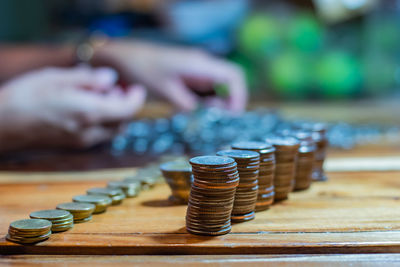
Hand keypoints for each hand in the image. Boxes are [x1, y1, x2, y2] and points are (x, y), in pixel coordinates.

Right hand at [0, 67, 145, 150]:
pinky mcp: (73, 145)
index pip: (129, 110)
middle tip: (116, 88)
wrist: (1, 126)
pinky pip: (99, 135)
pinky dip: (103, 122)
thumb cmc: (25, 97)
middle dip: (126, 105)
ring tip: (100, 96)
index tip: (136, 87)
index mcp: (90, 113)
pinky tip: (87, 107)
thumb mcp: (57, 78)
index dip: (137, 98)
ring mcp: (82, 141)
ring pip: (113, 131)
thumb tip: (111, 78)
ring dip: (115, 114)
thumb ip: (89, 79)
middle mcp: (90, 131)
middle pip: (124, 122)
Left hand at [94, 41, 246, 111]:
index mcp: (199, 64)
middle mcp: (202, 64)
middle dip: (231, 102)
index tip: (233, 115)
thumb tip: (201, 115)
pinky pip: (208, 87)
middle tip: (221, 121)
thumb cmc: (143, 70)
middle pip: (230, 81)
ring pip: (220, 86)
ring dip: (220, 103)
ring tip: (208, 119)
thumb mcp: (164, 90)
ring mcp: (197, 68)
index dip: (239, 95)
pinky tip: (198, 111)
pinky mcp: (190, 74)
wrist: (126, 58)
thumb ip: (185, 103)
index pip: (233, 75)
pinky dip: (209, 100)